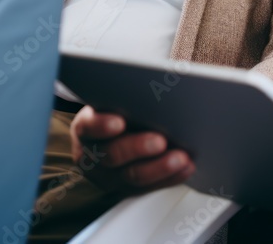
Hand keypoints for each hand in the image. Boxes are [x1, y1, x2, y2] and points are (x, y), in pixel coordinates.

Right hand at [69, 105, 194, 195]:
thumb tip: (152, 84)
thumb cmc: (115, 111)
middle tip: (160, 141)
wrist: (107, 139)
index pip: (88, 127)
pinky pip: (149, 187)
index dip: (101, 125)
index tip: (119, 121)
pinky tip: (186, 167)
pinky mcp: (127, 188)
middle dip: (138, 148)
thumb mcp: (111, 101)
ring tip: (180, 157)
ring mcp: (109, 176)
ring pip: (132, 176)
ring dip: (159, 167)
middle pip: (112, 155)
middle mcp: (93, 155)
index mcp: (86, 128)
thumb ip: (125, 97)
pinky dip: (170, 178)